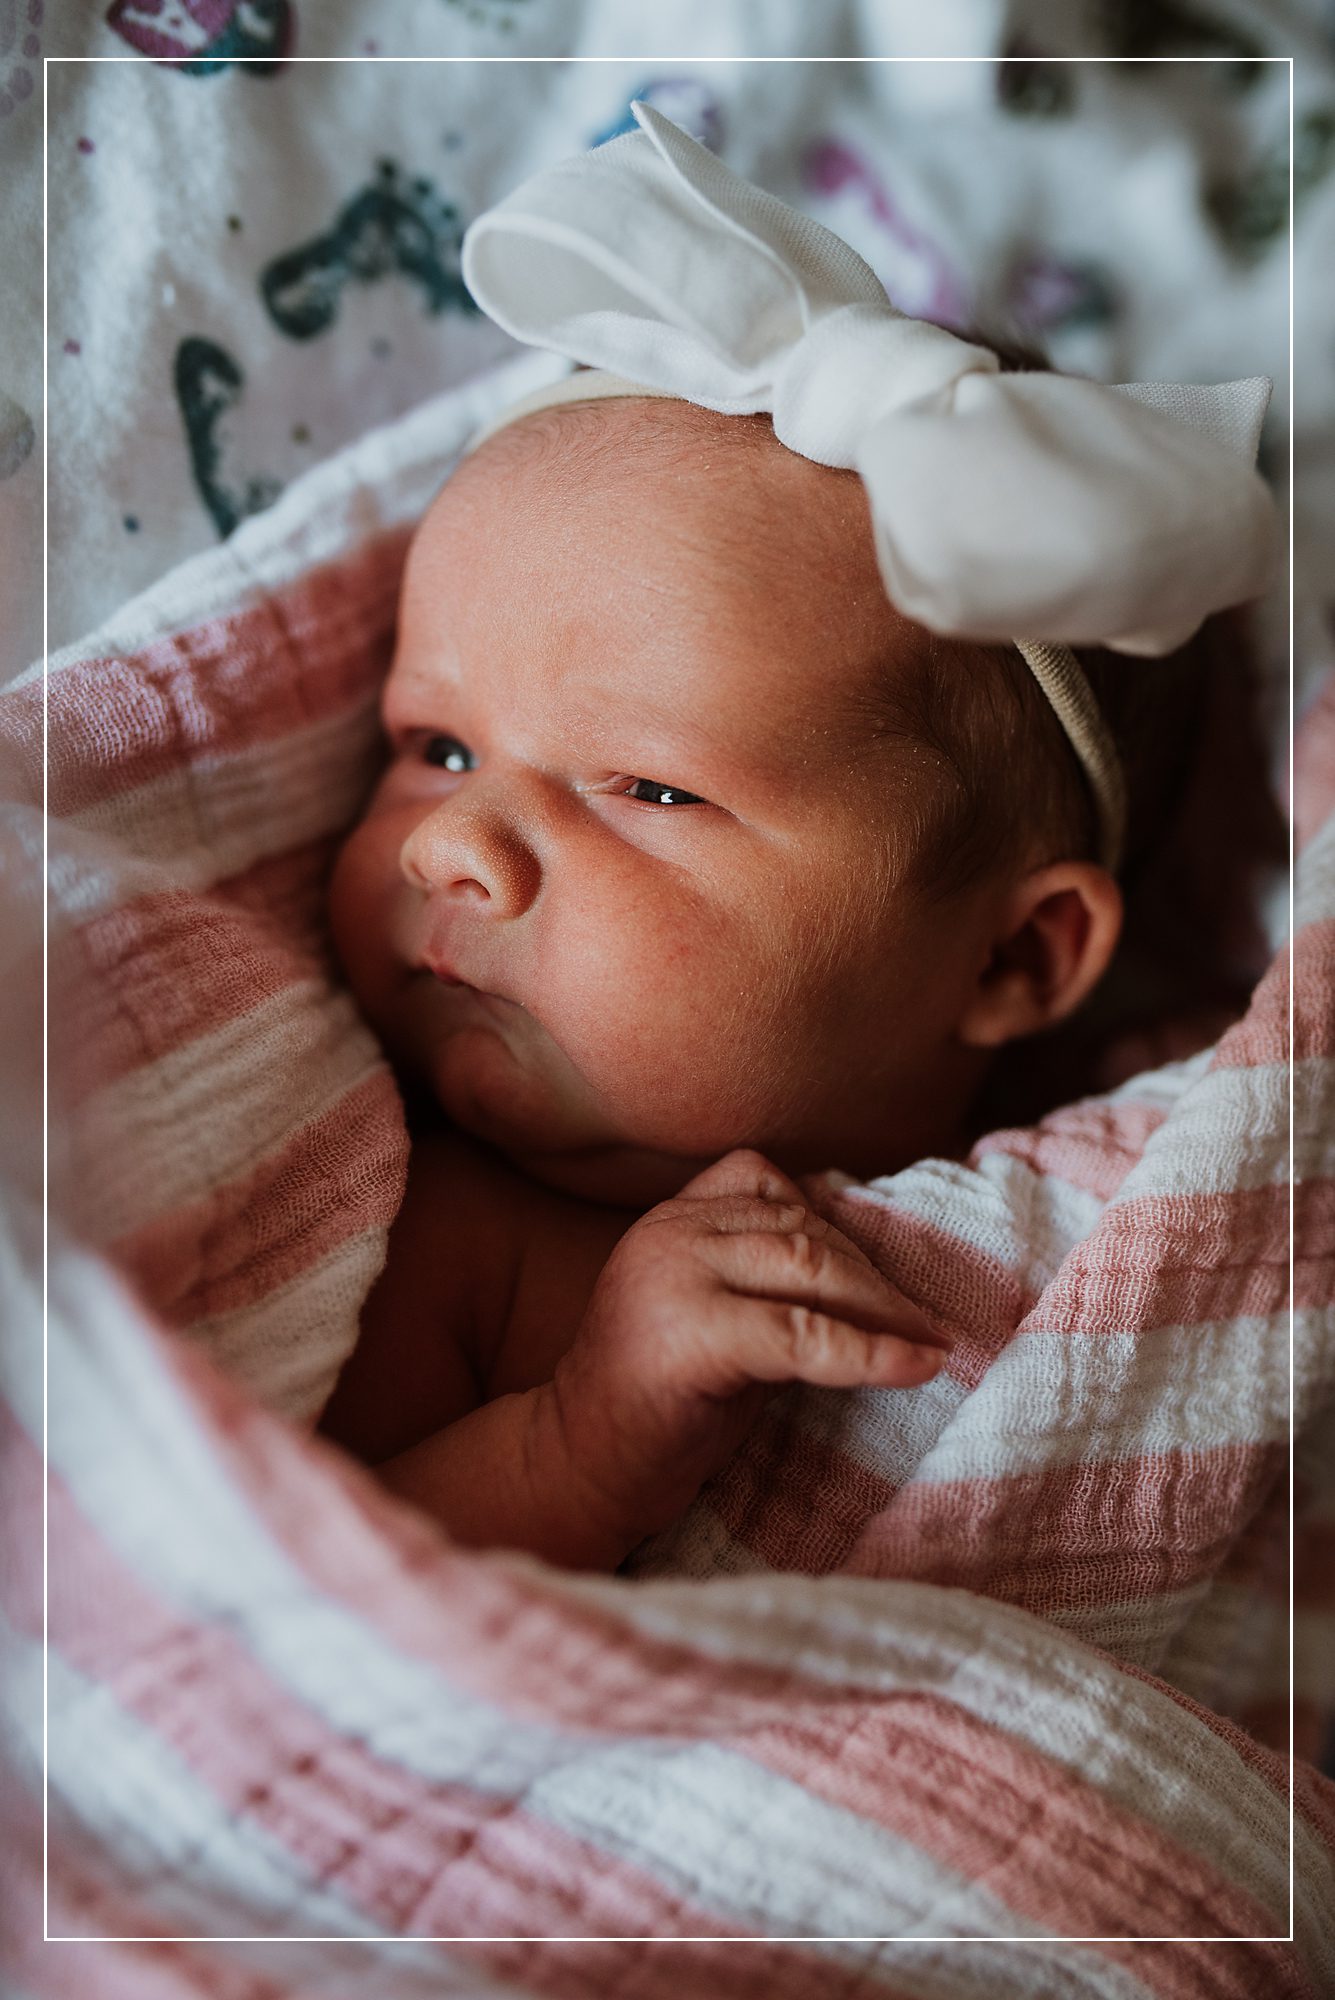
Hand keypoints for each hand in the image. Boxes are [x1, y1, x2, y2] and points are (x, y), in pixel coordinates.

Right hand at [547, 1148, 950, 1551]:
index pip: (772, 1186)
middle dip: (876, 1277)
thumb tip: (871, 1273)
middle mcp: (672, 1233)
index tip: (889, 1278)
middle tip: (930, 1323)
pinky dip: (871, 1353)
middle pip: (802, 1229)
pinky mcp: (691, 1334)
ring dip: (884, 1308)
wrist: (578, 1472)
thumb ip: (770, 1282)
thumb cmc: (656, 1410)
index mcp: (672, 1219)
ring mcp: (675, 1276)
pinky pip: (804, 1334)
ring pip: (809, 1267)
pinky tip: (917, 1368)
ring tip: (931, 1343)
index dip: (841, 1228)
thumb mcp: (718, 1320)